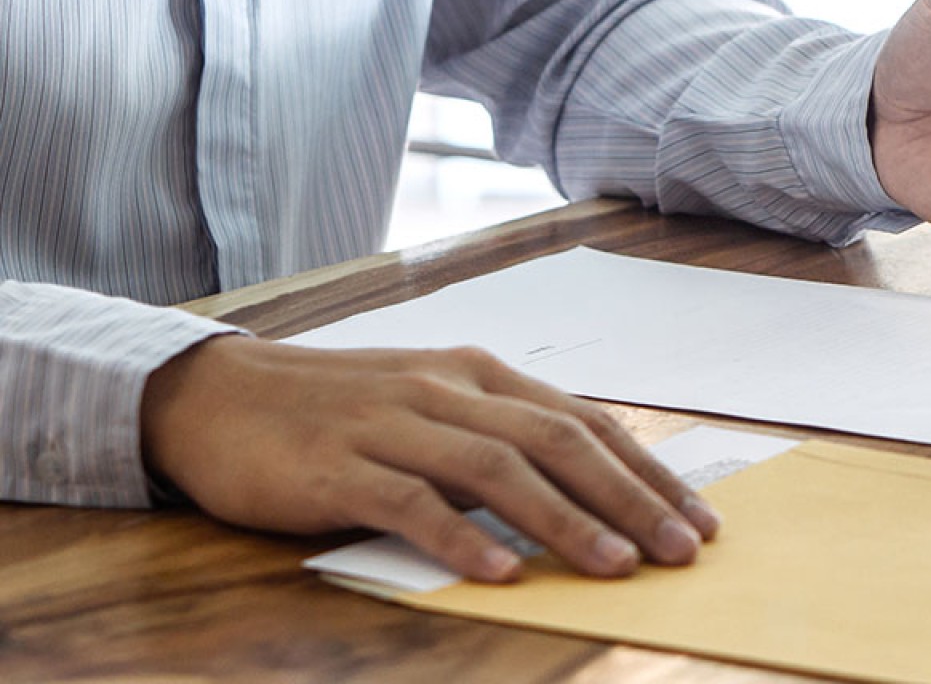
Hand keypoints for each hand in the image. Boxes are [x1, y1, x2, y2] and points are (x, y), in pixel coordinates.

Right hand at [140, 336, 719, 581]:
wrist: (216, 395)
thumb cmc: (340, 411)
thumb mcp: (432, 407)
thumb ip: (500, 438)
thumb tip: (589, 492)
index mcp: (479, 374)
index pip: (582, 423)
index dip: (646, 471)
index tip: (697, 518)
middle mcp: (446, 390)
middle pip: (557, 443)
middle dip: (630, 499)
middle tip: (681, 550)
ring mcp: (392, 425)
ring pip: (497, 469)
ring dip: (565, 521)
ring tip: (616, 567)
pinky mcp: (336, 466)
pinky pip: (410, 502)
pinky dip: (461, 537)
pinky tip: (501, 573)